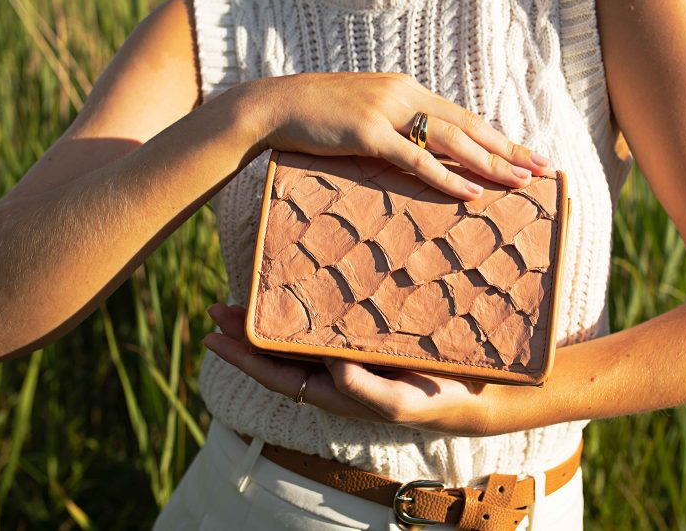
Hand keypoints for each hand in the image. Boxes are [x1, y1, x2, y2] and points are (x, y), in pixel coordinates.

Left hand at [203, 302, 503, 436]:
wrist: (474, 391)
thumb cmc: (434, 400)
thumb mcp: (397, 402)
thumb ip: (362, 389)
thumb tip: (326, 364)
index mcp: (334, 390)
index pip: (275, 374)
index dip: (242, 356)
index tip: (211, 334)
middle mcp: (335, 370)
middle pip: (280, 351)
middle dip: (248, 331)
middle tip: (218, 305)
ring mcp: (351, 350)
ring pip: (300, 333)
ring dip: (273, 315)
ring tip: (249, 289)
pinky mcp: (369, 332)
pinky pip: (330, 317)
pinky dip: (311, 302)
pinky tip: (305, 282)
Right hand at [249, 72, 551, 199]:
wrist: (276, 105)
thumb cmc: (317, 115)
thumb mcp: (362, 113)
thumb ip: (393, 125)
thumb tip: (418, 149)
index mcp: (406, 89)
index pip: (462, 116)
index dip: (498, 136)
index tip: (527, 152)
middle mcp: (404, 95)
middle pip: (468, 126)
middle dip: (509, 148)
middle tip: (543, 168)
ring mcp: (387, 112)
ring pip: (451, 140)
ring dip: (490, 162)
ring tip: (521, 181)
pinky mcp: (368, 133)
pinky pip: (416, 159)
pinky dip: (447, 176)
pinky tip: (473, 192)